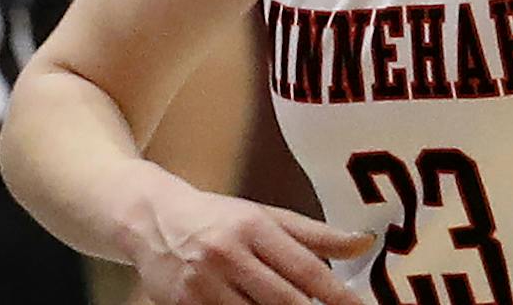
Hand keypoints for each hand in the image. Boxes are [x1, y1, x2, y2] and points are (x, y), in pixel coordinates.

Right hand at [131, 182, 371, 304]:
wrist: (148, 217)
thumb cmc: (215, 218)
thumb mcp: (263, 216)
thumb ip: (314, 235)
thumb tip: (365, 243)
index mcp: (251, 226)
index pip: (306, 269)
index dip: (340, 298)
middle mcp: (227, 252)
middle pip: (286, 302)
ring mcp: (203, 283)